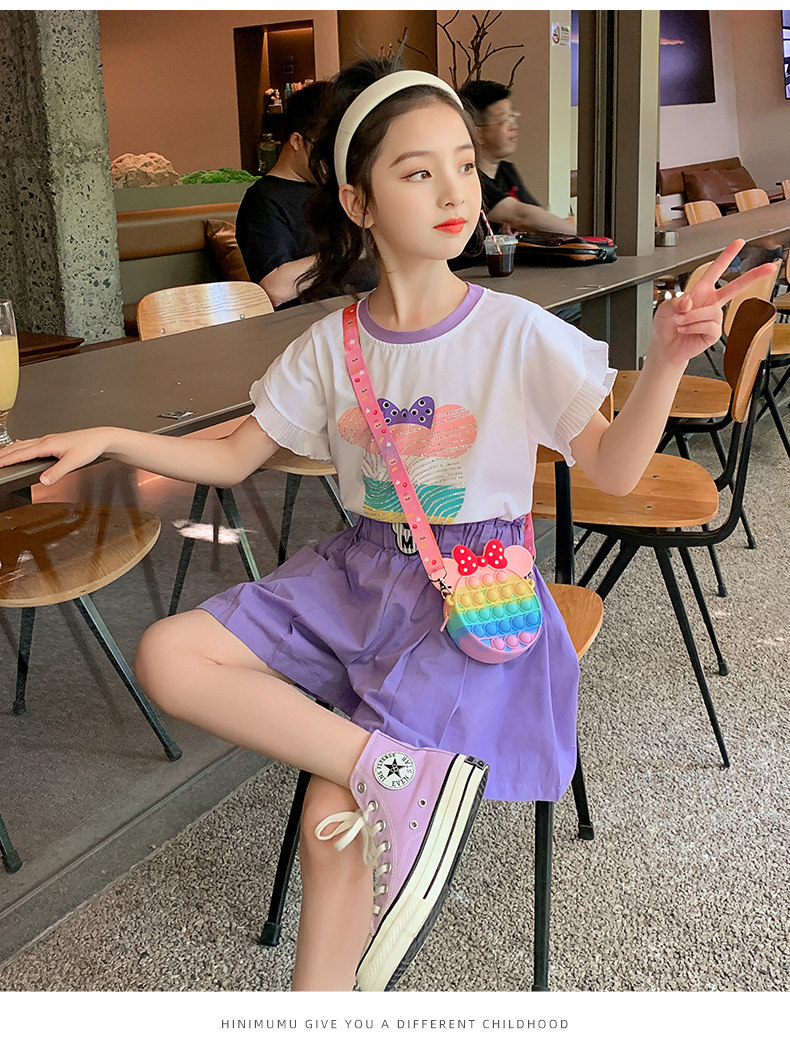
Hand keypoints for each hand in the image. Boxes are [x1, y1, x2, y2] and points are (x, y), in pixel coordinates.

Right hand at [0, 428, 110, 484]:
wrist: (101, 438)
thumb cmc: (90, 447)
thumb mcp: (73, 462)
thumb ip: (57, 472)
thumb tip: (43, 480)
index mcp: (47, 444)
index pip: (21, 453)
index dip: (7, 460)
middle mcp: (45, 440)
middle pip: (18, 448)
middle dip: (3, 454)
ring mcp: (49, 440)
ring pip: (23, 444)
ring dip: (10, 450)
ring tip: (0, 455)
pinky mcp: (53, 441)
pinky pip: (31, 443)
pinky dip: (20, 446)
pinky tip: (20, 446)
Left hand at [651, 239, 777, 367]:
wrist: (666, 347)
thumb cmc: (666, 326)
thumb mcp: (665, 308)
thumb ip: (676, 301)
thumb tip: (689, 301)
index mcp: (701, 291)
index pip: (716, 270)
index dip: (727, 256)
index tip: (739, 243)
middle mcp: (711, 302)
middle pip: (736, 287)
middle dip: (753, 276)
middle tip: (770, 267)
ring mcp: (714, 317)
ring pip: (712, 311)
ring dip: (692, 317)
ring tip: (681, 322)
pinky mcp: (714, 332)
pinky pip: (709, 326)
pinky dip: (693, 327)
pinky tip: (686, 330)